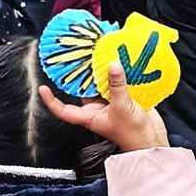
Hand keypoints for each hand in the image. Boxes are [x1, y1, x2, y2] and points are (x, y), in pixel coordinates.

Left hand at [39, 63, 168, 151]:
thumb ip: (116, 85)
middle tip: (79, 56)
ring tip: (101, 54)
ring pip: (101, 83)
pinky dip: (119, 73)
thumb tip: (112, 66)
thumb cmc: (132, 135)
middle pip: (84, 89)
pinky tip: (121, 62)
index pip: (64, 110)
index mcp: (89, 116)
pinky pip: (118, 83)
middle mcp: (97, 109)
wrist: (151, 141)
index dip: (52, 101)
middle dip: (82, 74)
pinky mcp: (125, 99)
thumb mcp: (121, 108)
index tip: (43, 89)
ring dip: (102, 71)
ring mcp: (111, 103)